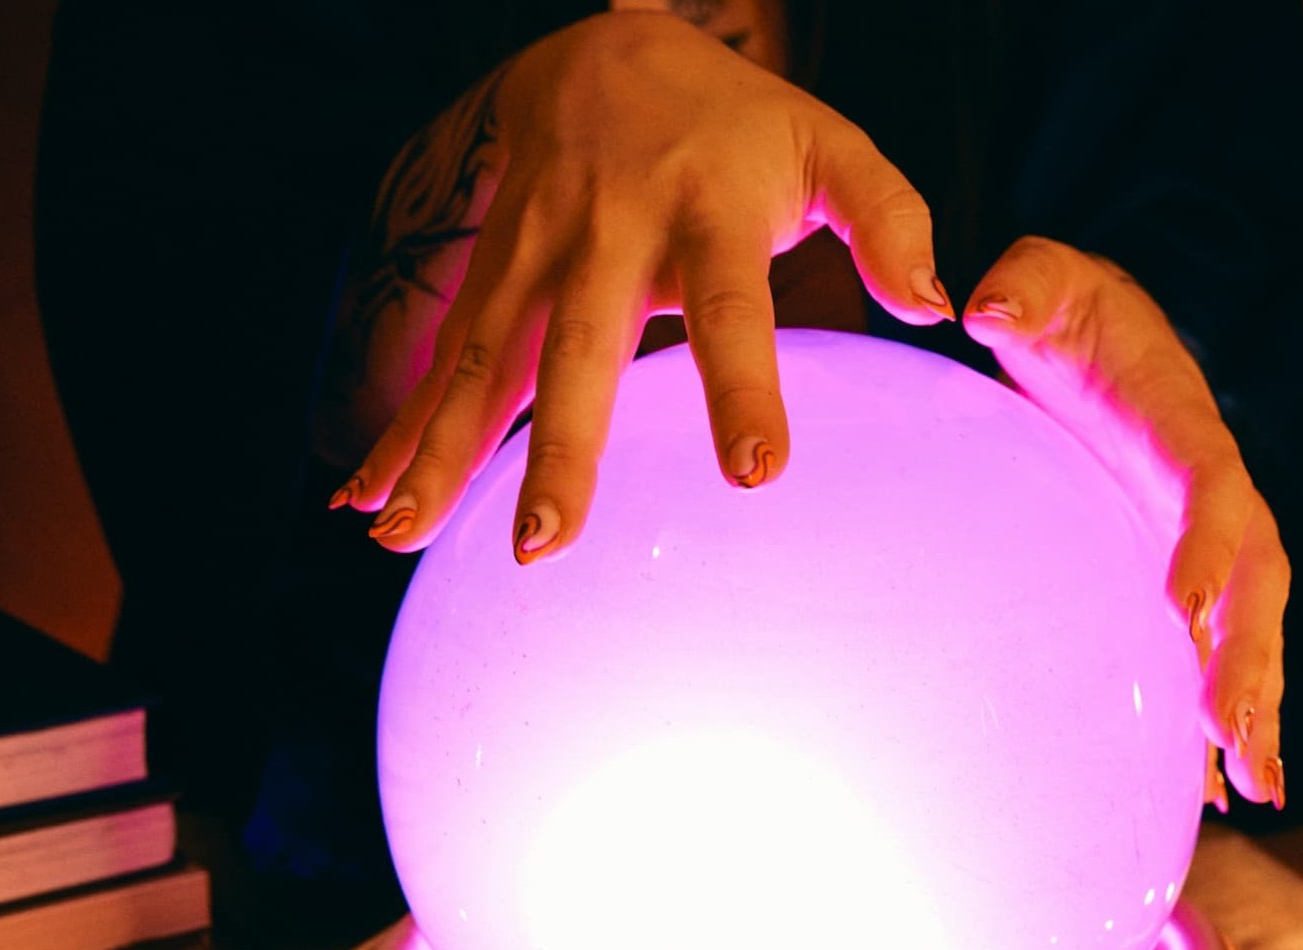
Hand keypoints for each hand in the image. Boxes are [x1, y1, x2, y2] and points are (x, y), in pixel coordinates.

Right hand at [335, 11, 949, 559]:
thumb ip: (890, 219)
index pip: (731, 309)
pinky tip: (365, 501)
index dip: (740, 388)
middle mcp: (608, 238)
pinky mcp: (488, 277)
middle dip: (558, 450)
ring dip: (444, 451)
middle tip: (544, 543)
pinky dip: (400, 428)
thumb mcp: (830, 147)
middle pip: (580, 352)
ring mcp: (533, 257)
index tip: (754, 472)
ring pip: (485, 360)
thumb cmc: (738, 127)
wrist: (603, 53)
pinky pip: (440, 358)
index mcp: (708, 214)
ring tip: (406, 540)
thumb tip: (937, 305)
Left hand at [963, 238, 1287, 809]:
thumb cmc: (1066, 306)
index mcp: (1182, 424)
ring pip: (1253, 629)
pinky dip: (1225, 718)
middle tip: (1232, 734)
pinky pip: (1218, 650)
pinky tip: (1223, 794)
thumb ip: (1024, 285)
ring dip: (1259, 706)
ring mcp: (1207, 540)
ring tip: (1258, 788)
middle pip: (1257, 580)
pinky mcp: (1189, 576)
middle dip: (1252, 658)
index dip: (1206, 545)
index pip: (1211, 487)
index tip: (1183, 610)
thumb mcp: (1042, 276)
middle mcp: (1214, 490)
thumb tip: (984, 308)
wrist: (1100, 333)